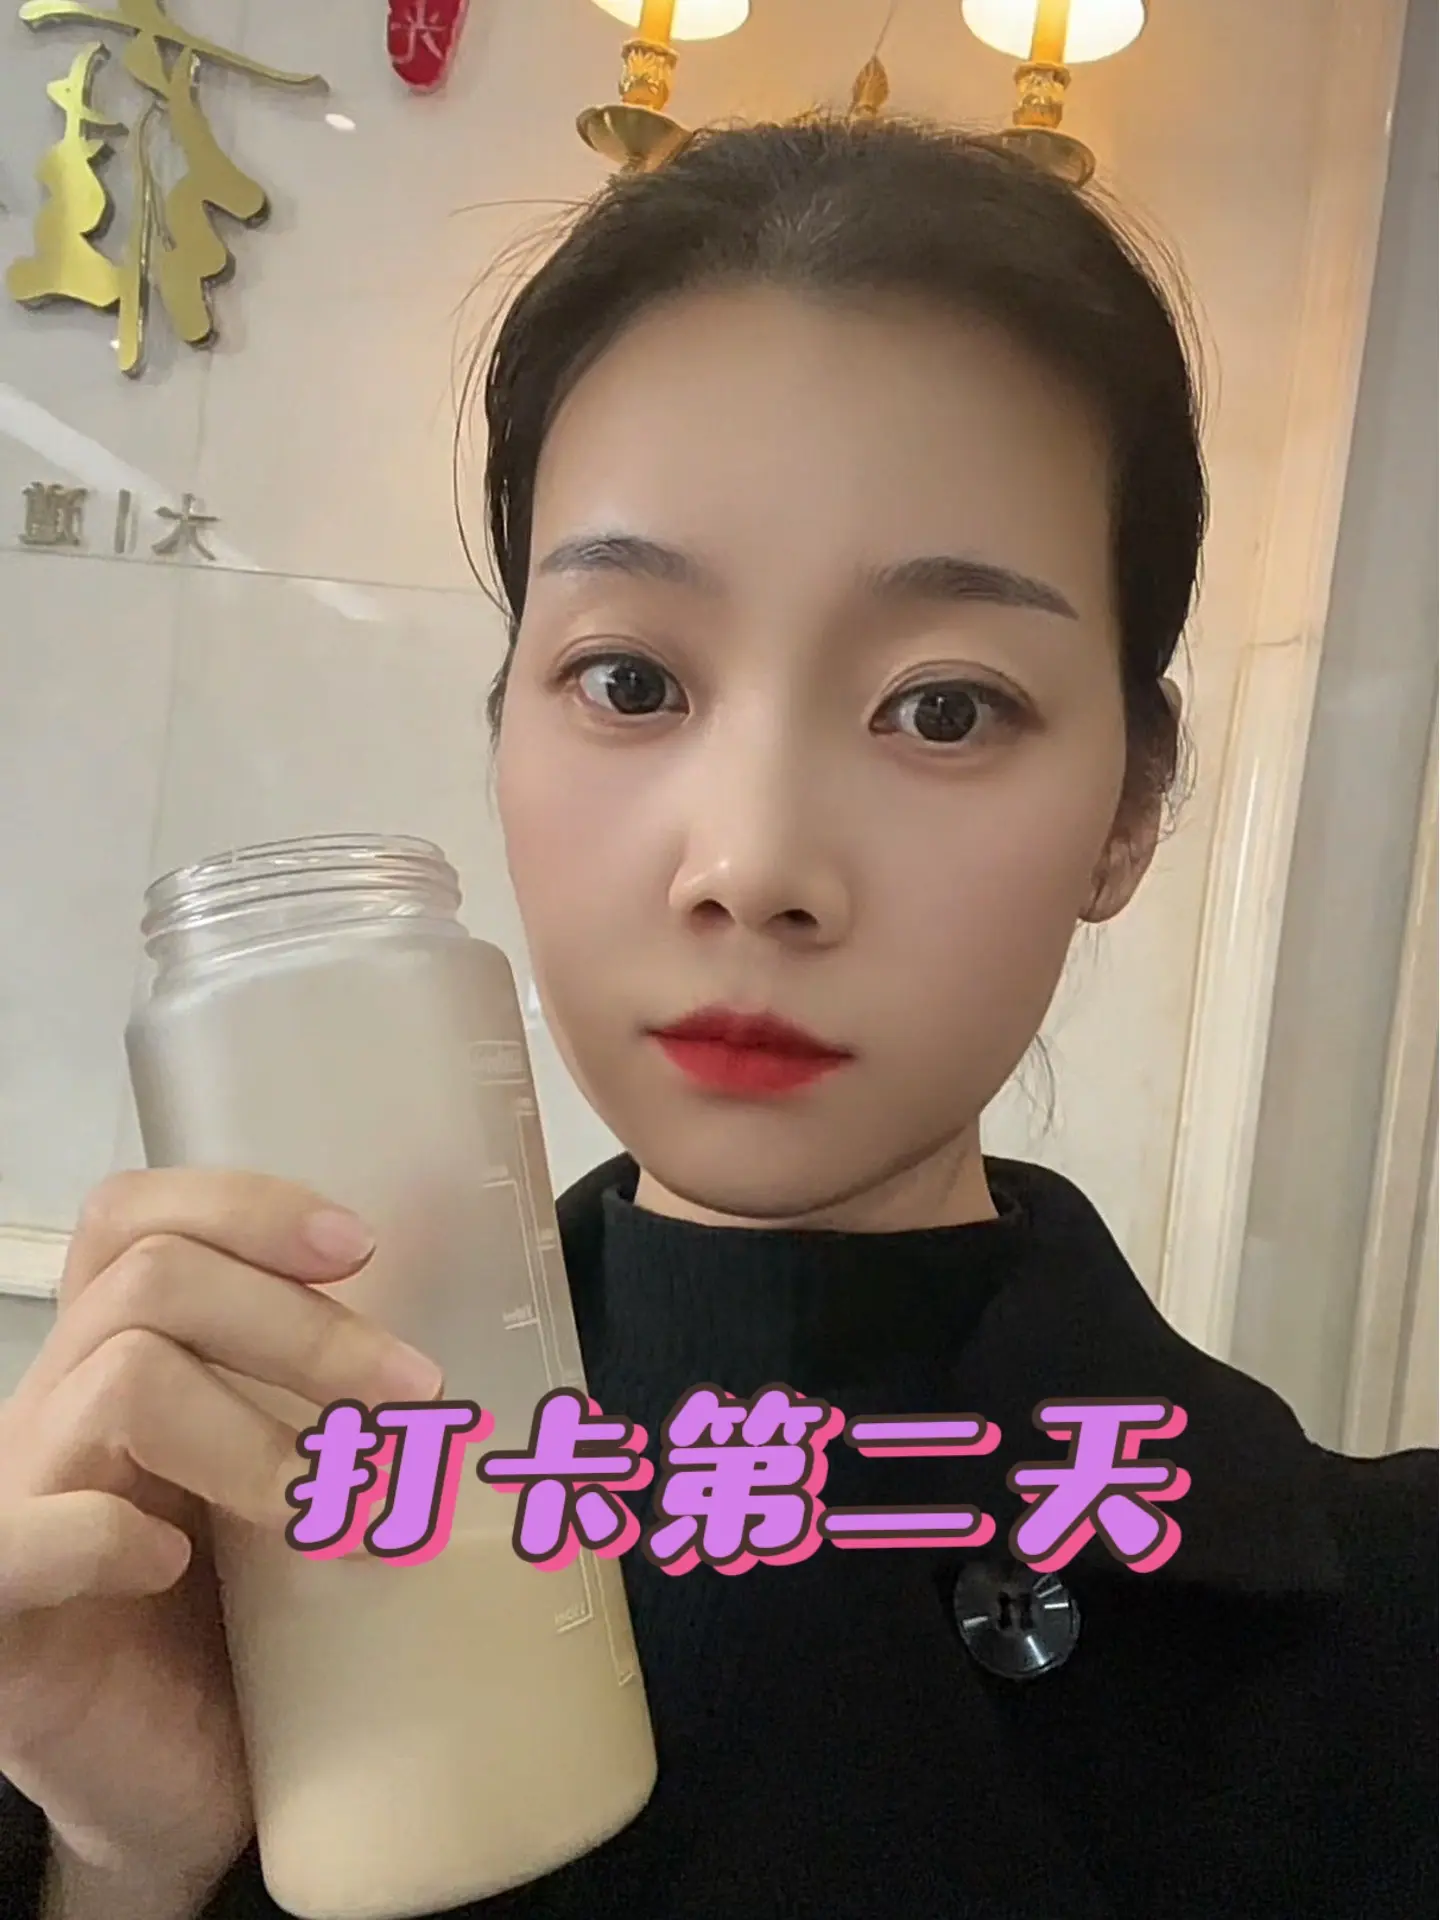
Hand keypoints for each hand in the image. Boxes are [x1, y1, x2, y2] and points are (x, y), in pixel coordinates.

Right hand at [0, 1170, 441, 1910]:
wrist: (173, 1787)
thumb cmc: (246, 1618)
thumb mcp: (294, 1478)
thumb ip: (329, 1397)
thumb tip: (491, 1311)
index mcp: (118, 1355)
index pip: (139, 1218)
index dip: (247, 1207)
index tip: (364, 1247)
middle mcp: (55, 1406)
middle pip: (153, 1280)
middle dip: (305, 1328)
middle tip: (417, 1393)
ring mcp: (16, 1499)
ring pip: (122, 1380)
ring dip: (260, 1436)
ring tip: (344, 1510)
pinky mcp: (2, 1610)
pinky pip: (30, 1533)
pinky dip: (113, 1534)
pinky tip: (177, 1566)